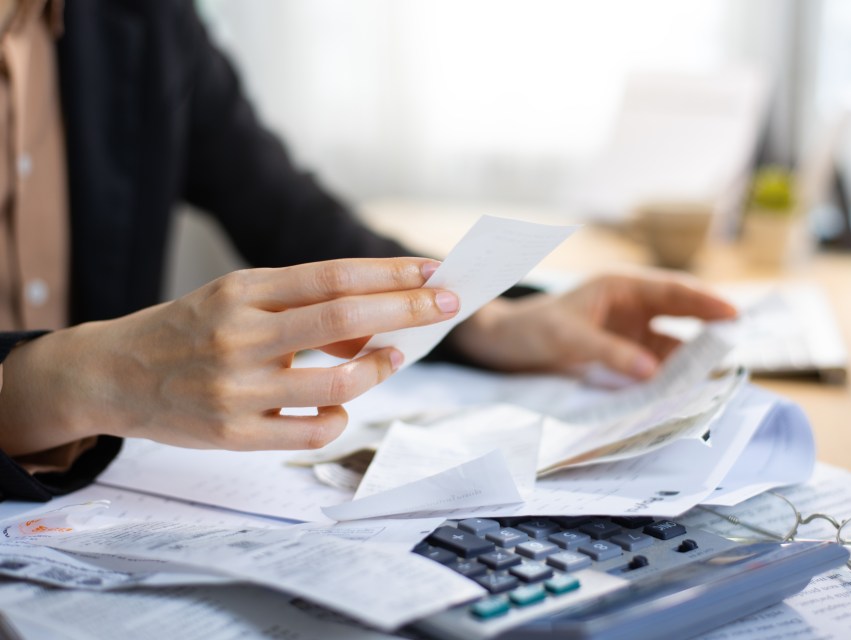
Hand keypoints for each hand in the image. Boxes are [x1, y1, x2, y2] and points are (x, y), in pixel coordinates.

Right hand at [0, 258, 459, 453]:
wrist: (110, 374)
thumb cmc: (186, 331)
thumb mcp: (236, 301)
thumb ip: (301, 309)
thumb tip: (377, 324)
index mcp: (241, 291)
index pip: (330, 276)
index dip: (387, 274)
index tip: (432, 271)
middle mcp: (239, 334)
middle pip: (343, 317)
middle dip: (406, 309)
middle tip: (448, 304)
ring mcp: (235, 388)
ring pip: (334, 383)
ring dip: (378, 369)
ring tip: (395, 358)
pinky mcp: (231, 434)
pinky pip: (309, 432)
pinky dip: (339, 419)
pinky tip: (341, 408)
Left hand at [448, 271, 735, 379]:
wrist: (503, 346)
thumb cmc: (530, 329)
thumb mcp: (568, 337)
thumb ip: (610, 353)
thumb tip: (652, 373)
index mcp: (621, 286)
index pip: (672, 290)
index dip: (705, 302)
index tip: (734, 315)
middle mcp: (632, 307)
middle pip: (681, 315)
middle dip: (710, 329)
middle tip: (739, 348)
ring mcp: (629, 332)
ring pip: (671, 344)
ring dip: (691, 360)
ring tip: (716, 378)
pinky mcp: (623, 356)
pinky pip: (654, 365)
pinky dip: (670, 377)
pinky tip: (684, 391)